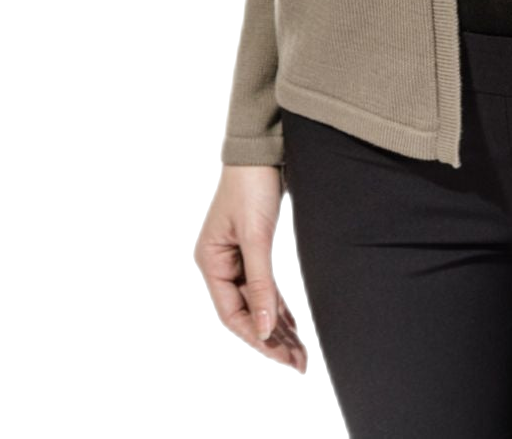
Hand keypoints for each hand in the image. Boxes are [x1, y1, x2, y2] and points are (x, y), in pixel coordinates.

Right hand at [192, 163, 311, 377]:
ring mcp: (236, 256)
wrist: (262, 146)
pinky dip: (279, 304)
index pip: (232, 315)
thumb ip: (261, 283)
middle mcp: (219, 263)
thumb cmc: (252, 184)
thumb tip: (266, 328)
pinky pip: (265, 286)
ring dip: (279, 326)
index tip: (283, 359)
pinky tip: (293, 324)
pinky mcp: (253, 247)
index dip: (258, 339)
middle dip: (273, 339)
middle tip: (300, 364)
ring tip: (302, 353)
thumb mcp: (257, 236)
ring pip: (258, 302)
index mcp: (210, 262)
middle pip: (247, 312)